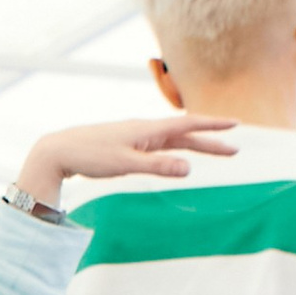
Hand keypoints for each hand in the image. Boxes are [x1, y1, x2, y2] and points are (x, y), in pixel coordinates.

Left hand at [17, 118, 238, 203]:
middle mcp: (144, 130)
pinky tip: (178, 155)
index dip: (212, 126)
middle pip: (184, 135)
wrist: (60, 150)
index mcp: (147, 130)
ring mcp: (136, 137)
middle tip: (235, 149)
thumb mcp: (126, 164)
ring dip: (195, 146)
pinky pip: (159, 146)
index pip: (187, 125)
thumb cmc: (91, 155)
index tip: (235, 125)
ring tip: (216, 151)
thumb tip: (189, 169)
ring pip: (172, 141)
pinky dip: (175, 149)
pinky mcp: (127, 145)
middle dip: (211, 141)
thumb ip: (157, 167)